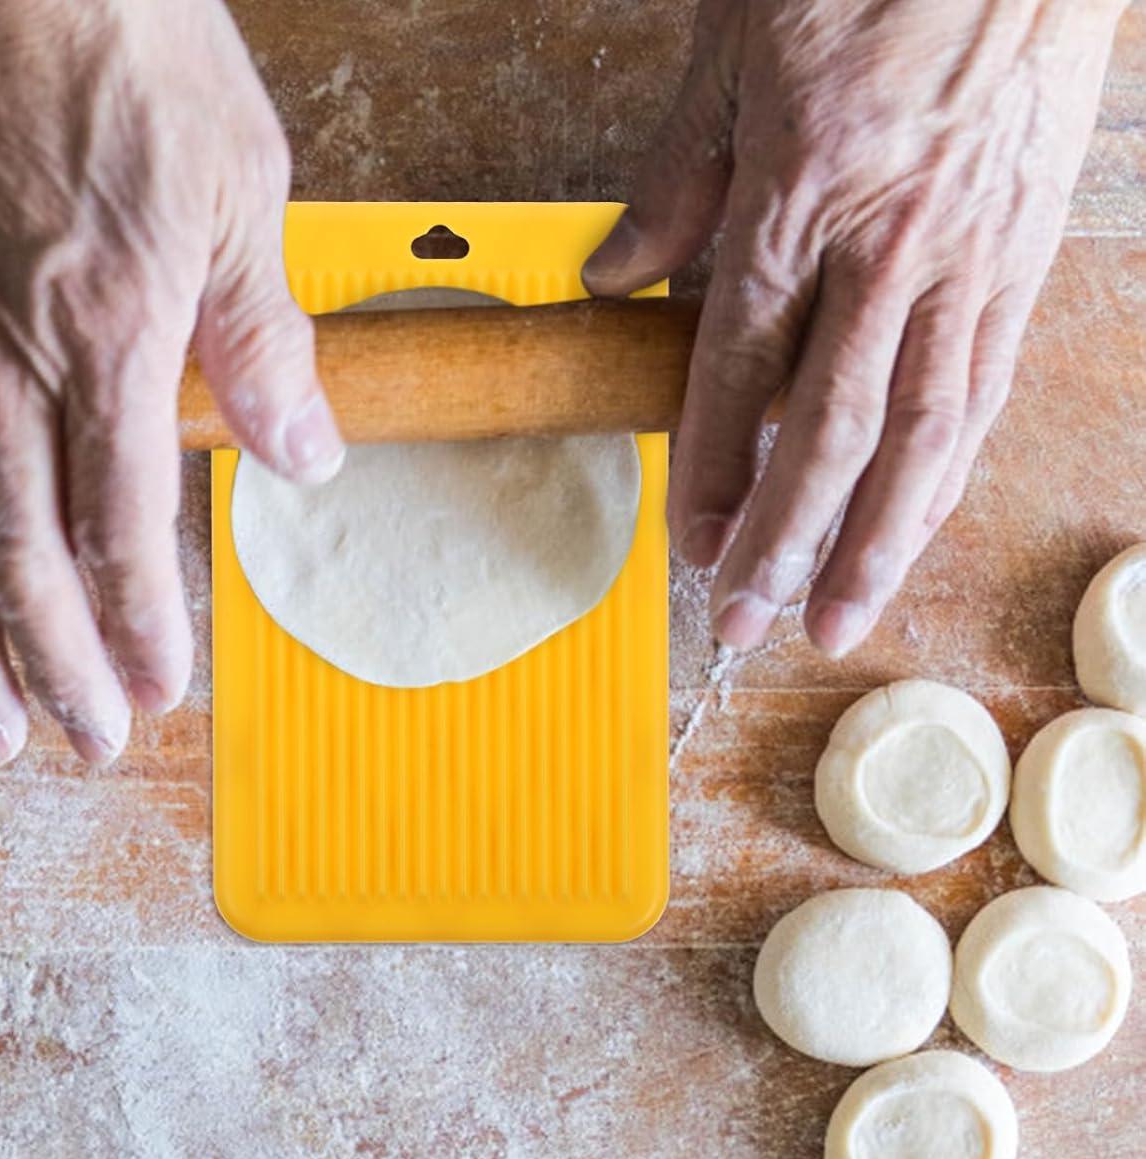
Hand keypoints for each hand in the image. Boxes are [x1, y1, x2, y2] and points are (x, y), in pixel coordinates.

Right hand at [0, 0, 342, 765]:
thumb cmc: (126, 56)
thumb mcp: (239, 191)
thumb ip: (264, 344)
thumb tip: (308, 461)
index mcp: (109, 340)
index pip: (124, 527)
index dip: (140, 626)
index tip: (157, 692)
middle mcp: (5, 364)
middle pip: (21, 559)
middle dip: (54, 667)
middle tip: (83, 741)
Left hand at [585, 0, 1125, 657]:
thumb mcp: (733, 52)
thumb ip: (672, 180)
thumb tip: (614, 278)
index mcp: (799, 198)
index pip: (738, 374)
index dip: (711, 471)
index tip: (691, 544)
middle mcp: (887, 249)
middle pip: (828, 431)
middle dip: (784, 541)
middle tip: (745, 622)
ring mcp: (968, 260)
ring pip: (920, 434)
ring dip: (877, 541)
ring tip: (837, 617)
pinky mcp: (1025, 258)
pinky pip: (984, 387)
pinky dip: (947, 470)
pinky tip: (917, 525)